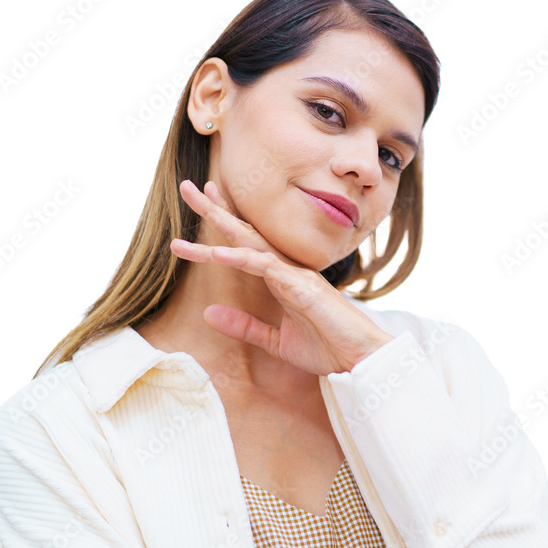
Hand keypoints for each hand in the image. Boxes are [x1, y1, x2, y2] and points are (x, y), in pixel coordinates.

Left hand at [169, 179, 394, 374]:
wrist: (361, 359)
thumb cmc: (328, 347)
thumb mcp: (276, 341)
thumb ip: (245, 326)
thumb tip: (208, 313)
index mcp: (282, 278)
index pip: (247, 244)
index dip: (224, 223)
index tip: (202, 203)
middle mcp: (287, 269)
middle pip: (245, 233)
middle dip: (215, 210)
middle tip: (186, 187)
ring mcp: (295, 275)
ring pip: (251, 243)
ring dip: (221, 223)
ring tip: (196, 204)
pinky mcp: (303, 288)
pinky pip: (266, 268)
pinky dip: (241, 258)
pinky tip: (217, 252)